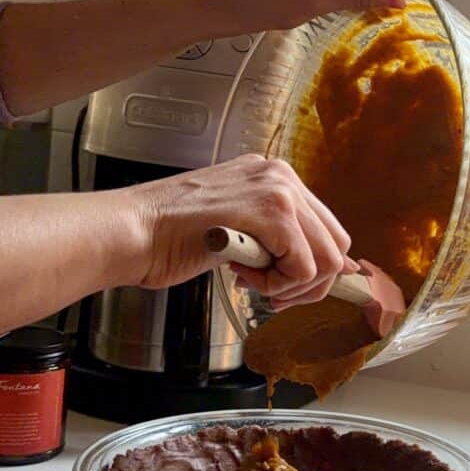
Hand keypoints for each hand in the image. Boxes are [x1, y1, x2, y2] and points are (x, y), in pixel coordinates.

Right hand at [127, 154, 356, 306]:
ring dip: (291, 285)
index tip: (281, 285)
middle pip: (335, 245)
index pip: (326, 229)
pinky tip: (242, 276)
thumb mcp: (235, 231)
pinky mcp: (272, 211)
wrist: (132, 231)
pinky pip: (303, 266)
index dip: (311, 269)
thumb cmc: (169, 236)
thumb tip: (328, 268)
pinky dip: (277, 286)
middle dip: (308, 283)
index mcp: (273, 177)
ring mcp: (278, 189)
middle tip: (272, 294)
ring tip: (253, 282)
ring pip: (326, 259)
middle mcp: (281, 176)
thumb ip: (276, 240)